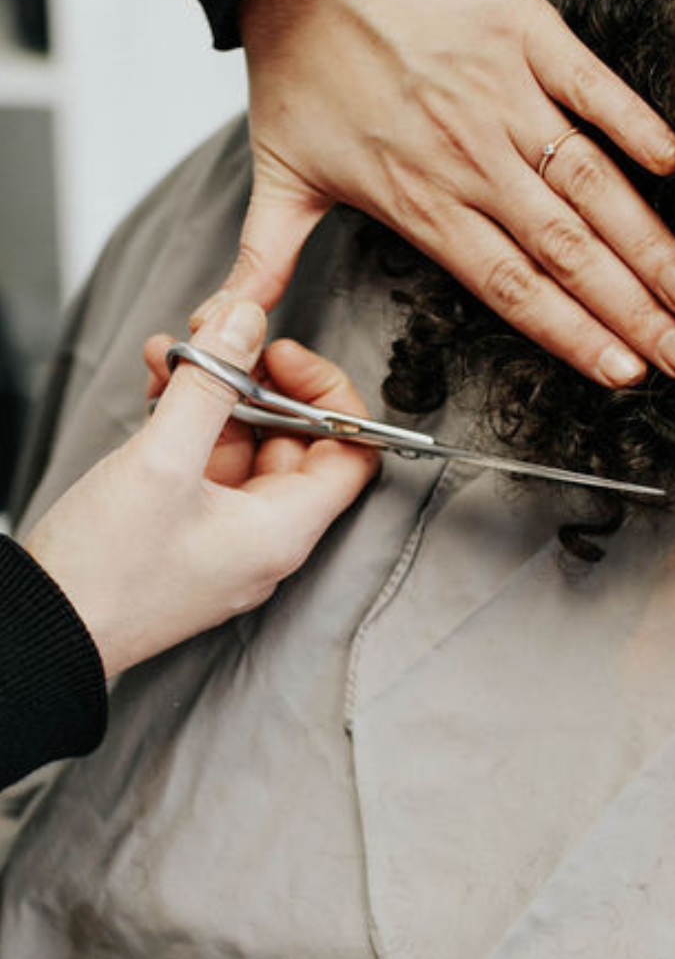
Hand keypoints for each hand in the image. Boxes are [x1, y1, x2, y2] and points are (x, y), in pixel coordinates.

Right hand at [24, 299, 378, 676]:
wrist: (39, 633)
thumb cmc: (102, 576)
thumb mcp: (161, 463)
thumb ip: (211, 385)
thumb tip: (248, 325)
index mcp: (284, 530)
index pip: (352, 450)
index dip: (329, 393)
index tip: (284, 357)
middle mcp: (265, 535)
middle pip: (295, 439)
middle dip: (259, 381)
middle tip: (223, 343)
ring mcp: (227, 534)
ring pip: (244, 444)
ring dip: (217, 393)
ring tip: (177, 354)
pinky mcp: (189, 529)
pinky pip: (207, 463)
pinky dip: (190, 421)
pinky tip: (160, 389)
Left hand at [196, 0, 674, 387]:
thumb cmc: (300, 67)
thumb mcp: (277, 173)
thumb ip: (265, 260)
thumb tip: (224, 328)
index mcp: (421, 203)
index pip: (511, 289)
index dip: (574, 337)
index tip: (624, 375)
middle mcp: (469, 160)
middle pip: (564, 252)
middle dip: (632, 312)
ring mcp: (501, 95)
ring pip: (587, 183)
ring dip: (645, 240)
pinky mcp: (524, 35)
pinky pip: (589, 85)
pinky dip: (632, 121)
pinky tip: (673, 166)